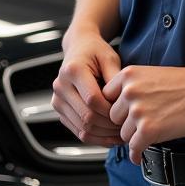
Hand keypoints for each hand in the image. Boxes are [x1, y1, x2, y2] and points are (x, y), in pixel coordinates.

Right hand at [51, 31, 122, 146]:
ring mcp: (57, 99)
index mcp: (72, 70)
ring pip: (82, 128)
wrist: (79, 47)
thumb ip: (116, 79)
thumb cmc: (95, 51)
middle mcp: (61, 85)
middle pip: (86, 116)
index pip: (92, 100)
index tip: (125, 112)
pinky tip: (110, 135)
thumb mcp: (109, 58)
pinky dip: (95, 137)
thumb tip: (123, 102)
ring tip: (120, 133)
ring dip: (103, 135)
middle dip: (109, 125)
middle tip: (126, 126)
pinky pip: (77, 131)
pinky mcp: (60, 109)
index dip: (111, 110)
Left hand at [104, 64, 184, 163]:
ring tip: (148, 136)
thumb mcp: (150, 75)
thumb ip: (132, 88)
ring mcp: (137, 111)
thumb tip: (119, 108)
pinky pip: (133, 148)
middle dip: (125, 124)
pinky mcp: (148, 129)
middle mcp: (129, 91)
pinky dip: (136, 154)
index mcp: (127, 75)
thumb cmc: (184, 83)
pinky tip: (140, 155)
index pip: (106, 96)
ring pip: (123, 134)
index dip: (116, 108)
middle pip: (113, 117)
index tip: (122, 116)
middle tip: (138, 127)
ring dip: (134, 138)